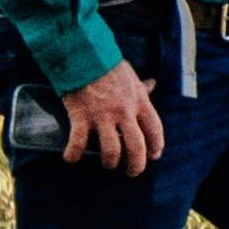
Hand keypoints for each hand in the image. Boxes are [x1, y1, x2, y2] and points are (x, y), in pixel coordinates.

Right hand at [57, 64, 168, 178]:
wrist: (85, 56)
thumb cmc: (109, 66)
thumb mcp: (131, 76)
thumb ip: (140, 87)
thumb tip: (153, 84)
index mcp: (139, 102)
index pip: (155, 129)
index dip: (157, 146)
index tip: (154, 156)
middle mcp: (124, 112)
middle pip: (137, 146)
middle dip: (136, 164)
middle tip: (132, 172)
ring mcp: (103, 116)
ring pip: (111, 150)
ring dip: (109, 162)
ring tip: (107, 164)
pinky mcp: (81, 117)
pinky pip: (79, 143)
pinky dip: (74, 154)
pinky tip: (71, 158)